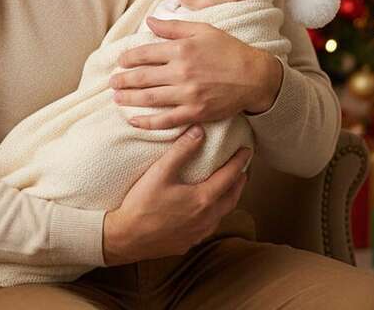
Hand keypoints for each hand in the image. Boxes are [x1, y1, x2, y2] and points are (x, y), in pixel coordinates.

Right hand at [103, 126, 251, 264]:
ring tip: (228, 188)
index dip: (239, 162)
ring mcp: (198, 234)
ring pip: (222, 215)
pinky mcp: (187, 243)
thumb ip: (182, 150)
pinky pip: (209, 227)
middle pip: (232, 198)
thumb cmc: (142, 204)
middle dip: (239, 182)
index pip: (229, 177)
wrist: (126, 238)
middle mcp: (206, 219)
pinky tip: (207, 211)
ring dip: (228, 199)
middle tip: (243, 169)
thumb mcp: (161, 172)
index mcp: (203, 199)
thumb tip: (199, 131)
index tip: (246, 151)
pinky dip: (215, 214)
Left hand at [108, 17, 282, 128]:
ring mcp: (187, 94)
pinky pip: (165, 120)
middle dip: (123, 80)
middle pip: (142, 77)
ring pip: (149, 98)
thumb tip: (148, 21)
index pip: (145, 53)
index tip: (120, 61)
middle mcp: (181, 72)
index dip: (129, 58)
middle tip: (111, 82)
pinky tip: (133, 120)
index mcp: (181, 49)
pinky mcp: (194, 113)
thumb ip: (173, 27)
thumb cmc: (229, 50)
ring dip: (129, 99)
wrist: (254, 77)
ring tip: (116, 98)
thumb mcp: (202, 30)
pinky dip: (146, 122)